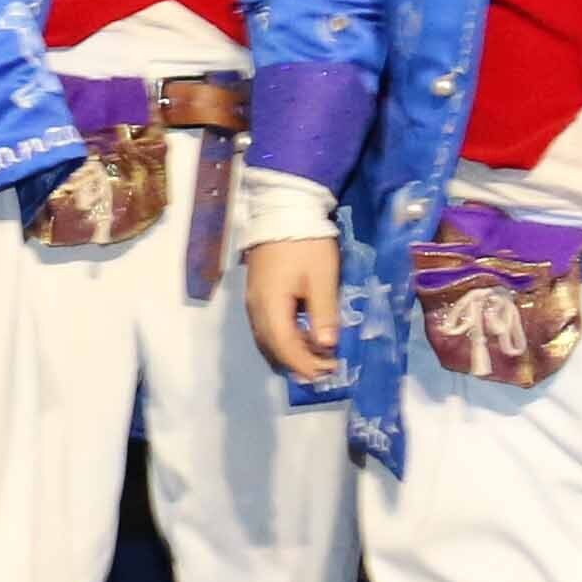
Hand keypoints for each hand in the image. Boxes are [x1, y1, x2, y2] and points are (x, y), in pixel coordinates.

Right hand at [243, 235, 338, 381]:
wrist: (283, 209)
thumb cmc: (306, 244)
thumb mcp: (322, 278)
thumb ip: (324, 313)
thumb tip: (326, 346)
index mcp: (270, 306)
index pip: (284, 347)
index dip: (305, 364)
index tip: (329, 371)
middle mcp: (255, 308)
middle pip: (272, 347)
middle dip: (297, 363)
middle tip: (325, 370)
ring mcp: (252, 300)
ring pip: (266, 339)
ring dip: (289, 353)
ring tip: (314, 358)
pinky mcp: (256, 293)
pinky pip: (265, 327)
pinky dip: (282, 339)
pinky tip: (299, 337)